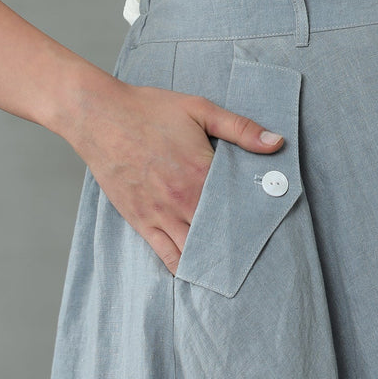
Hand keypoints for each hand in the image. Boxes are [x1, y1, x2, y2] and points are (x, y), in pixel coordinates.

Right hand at [71, 77, 284, 274]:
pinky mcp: (141, 222)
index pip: (239, 205)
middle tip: (258, 249)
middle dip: (240, 242)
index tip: (272, 221)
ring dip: (215, 259)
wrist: (100, 116)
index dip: (258, 215)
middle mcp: (183, 200)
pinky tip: (199, 269)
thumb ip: (241, 128)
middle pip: (221, 233)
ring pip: (196, 251)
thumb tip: (277, 143)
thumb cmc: (150, 110)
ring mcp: (160, 215)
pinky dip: (185, 266)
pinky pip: (167, 255)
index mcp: (201, 172)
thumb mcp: (200, 109)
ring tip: (234, 265)